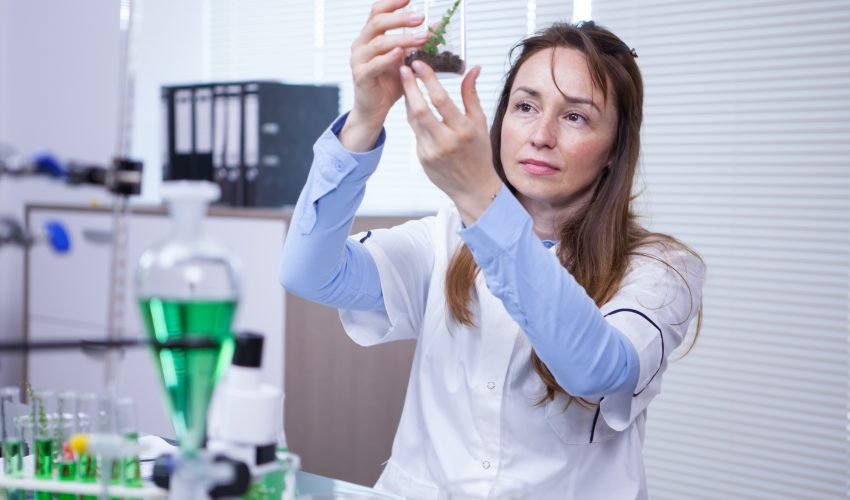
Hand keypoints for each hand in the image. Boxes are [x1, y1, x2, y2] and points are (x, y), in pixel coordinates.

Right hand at [340, 0, 428, 150]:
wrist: (374, 110)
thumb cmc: (388, 84)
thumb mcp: (406, 60)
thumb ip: (417, 43)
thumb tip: (438, 27)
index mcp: (370, 37)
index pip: (378, 11)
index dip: (392, 2)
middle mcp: (361, 44)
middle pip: (377, 22)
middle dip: (400, 18)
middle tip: (420, 18)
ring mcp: (359, 60)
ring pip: (378, 42)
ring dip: (402, 38)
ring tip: (421, 38)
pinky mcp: (361, 76)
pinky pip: (374, 64)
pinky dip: (388, 58)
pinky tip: (400, 54)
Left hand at [400, 60, 503, 223]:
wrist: (473, 187)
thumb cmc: (479, 153)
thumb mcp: (480, 123)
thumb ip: (471, 95)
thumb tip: (472, 69)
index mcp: (463, 130)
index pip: (440, 99)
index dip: (427, 79)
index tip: (419, 63)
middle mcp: (446, 141)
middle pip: (420, 109)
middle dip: (409, 86)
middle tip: (403, 68)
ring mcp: (431, 151)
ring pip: (413, 119)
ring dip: (408, 99)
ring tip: (406, 83)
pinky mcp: (422, 158)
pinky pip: (415, 132)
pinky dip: (413, 117)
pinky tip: (413, 105)